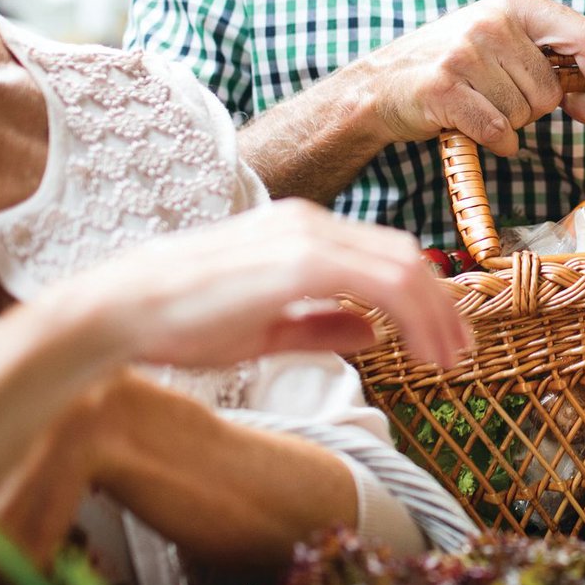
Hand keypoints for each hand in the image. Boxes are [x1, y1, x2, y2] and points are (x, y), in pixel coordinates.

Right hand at [46, 200, 471, 369]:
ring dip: (437, 316)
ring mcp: (306, 237)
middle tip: (462, 353)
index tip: (446, 341)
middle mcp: (310, 223)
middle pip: (406, 257)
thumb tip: (372, 333)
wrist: (121, 312)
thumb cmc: (179, 321)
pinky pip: (381, 282)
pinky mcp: (299, 262)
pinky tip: (423, 353)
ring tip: (450, 360)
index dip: (426, 299)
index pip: (386, 256)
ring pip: (404, 267)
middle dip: (443, 308)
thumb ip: (320, 325)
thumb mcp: (264, 326)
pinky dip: (414, 317)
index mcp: (301, 232)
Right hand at [359, 0, 584, 156]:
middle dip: (532, 109)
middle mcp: (491, 21)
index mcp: (515, 4)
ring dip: (507, 125)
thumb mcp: (503, 45)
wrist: (380, 85)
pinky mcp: (444, 87)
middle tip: (495, 98)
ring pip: (524, 115)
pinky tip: (472, 129)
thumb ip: (554, 64)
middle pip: (551, 90)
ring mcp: (465, 52)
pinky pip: (498, 131)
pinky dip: (494, 142)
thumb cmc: (453, 68)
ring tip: (476, 105)